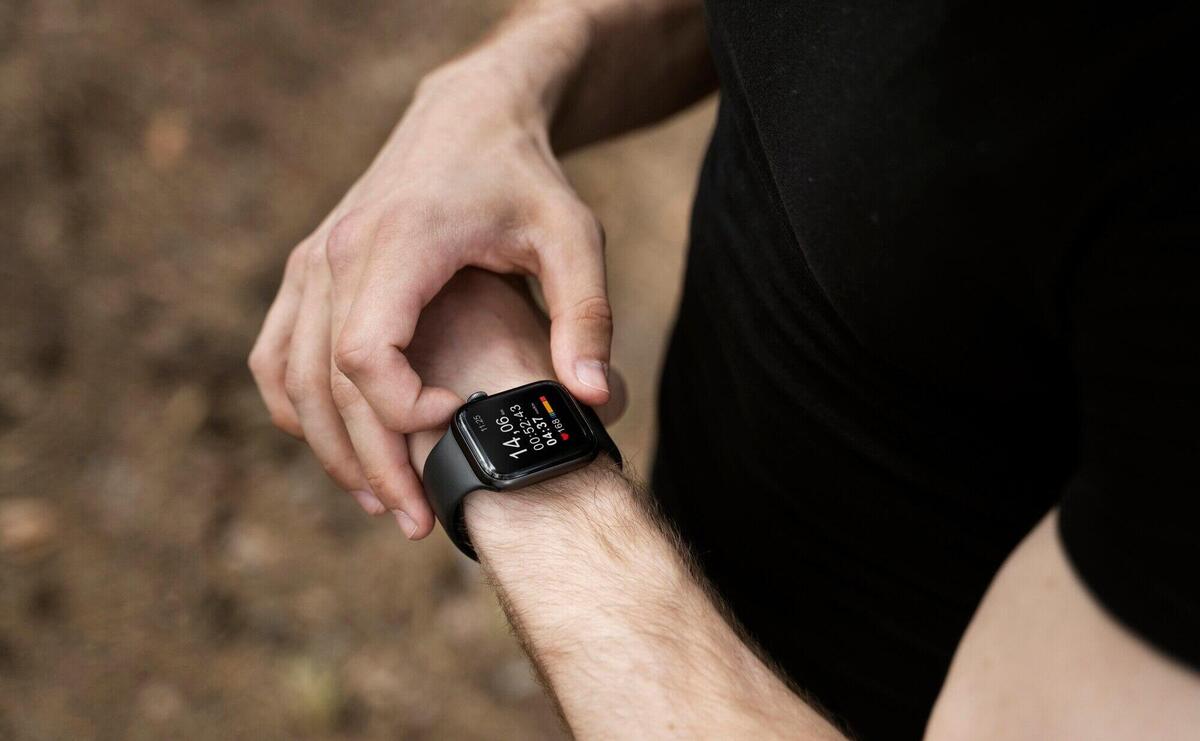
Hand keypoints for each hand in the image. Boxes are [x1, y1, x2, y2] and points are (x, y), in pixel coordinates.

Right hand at [248, 15, 612, 536]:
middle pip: (326, 383)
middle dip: (370, 462)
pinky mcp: (309, 269)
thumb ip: (587, 315)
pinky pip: (277, 354)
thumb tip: (594, 401)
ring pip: (291, 377)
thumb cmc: (523, 178)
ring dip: (328, 448)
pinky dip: (295, 407)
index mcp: (399, 242)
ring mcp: (313, 260)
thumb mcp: (572, 236)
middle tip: (416, 521)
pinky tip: (335, 447)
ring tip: (380, 502)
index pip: (365, 353)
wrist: (467, 116)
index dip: (402, 411)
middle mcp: (338, 252)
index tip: (458, 423)